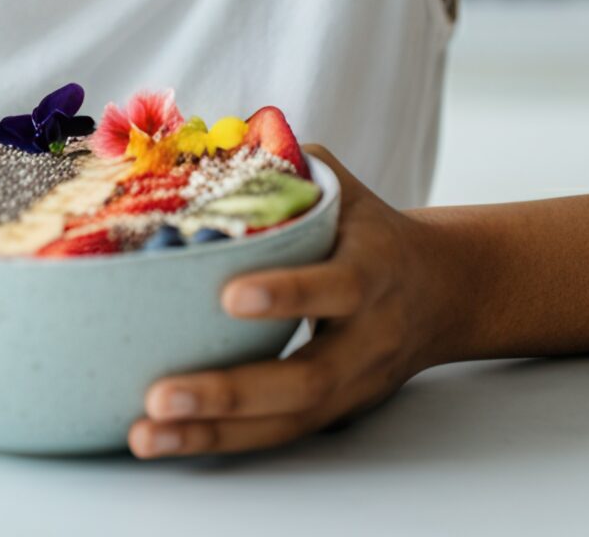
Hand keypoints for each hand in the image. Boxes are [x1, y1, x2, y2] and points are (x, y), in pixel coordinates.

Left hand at [128, 145, 465, 459]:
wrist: (443, 291)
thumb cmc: (371, 229)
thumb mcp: (342, 187)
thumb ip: (282, 165)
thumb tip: (198, 147)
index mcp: (376, 268)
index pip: (340, 287)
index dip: (290, 294)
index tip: (229, 296)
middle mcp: (369, 337)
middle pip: (307, 380)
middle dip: (232, 391)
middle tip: (161, 394)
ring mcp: (354, 386)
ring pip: (287, 422)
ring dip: (213, 433)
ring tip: (146, 434)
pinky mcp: (334, 415)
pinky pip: (276, 435)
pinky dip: (219, 441)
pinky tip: (162, 440)